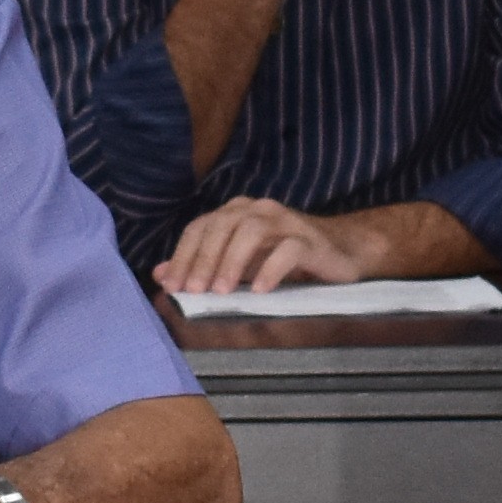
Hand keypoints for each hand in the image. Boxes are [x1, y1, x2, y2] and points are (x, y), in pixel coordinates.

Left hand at [157, 196, 363, 297]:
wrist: (341, 251)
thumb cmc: (284, 257)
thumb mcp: (239, 263)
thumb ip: (202, 266)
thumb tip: (160, 275)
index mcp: (236, 213)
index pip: (200, 227)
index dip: (183, 255)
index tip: (172, 286)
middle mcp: (258, 210)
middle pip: (222, 226)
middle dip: (204, 260)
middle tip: (194, 290)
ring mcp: (285, 222)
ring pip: (251, 231)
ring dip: (232, 262)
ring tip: (222, 292)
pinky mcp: (310, 240)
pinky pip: (288, 249)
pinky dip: (270, 269)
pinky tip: (259, 290)